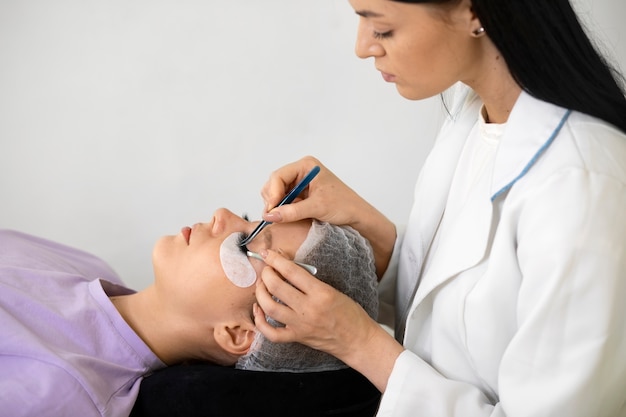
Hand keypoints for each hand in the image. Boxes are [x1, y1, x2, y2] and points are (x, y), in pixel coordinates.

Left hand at [254, 249, 403, 391]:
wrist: (357, 340)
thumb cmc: (350, 313)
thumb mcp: (334, 290)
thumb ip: (310, 282)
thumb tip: (289, 269)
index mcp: (321, 293)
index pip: (292, 272)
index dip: (276, 260)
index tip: (269, 253)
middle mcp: (308, 309)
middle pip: (276, 287)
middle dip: (266, 274)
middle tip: (266, 268)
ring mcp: (300, 325)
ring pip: (270, 308)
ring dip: (260, 293)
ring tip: (261, 285)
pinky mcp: (296, 338)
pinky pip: (271, 333)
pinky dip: (260, 321)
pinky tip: (259, 310)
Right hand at [260, 156, 396, 275]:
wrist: (357, 216)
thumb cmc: (344, 205)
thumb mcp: (317, 207)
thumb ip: (292, 211)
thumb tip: (270, 215)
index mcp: (306, 166)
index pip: (279, 176)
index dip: (273, 193)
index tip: (272, 209)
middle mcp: (301, 172)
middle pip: (274, 183)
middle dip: (272, 199)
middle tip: (273, 216)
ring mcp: (300, 183)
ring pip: (276, 192)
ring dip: (276, 205)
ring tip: (280, 217)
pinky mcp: (300, 195)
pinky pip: (283, 200)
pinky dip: (281, 209)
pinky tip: (285, 216)